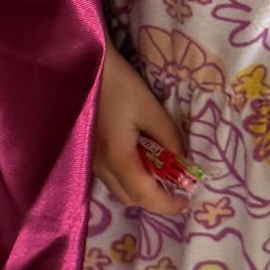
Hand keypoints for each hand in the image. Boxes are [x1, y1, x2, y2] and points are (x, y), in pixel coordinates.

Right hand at [93, 42, 196, 213]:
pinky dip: (127, 176)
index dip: (169, 204)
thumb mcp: (150, 107)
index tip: (186, 200)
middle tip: (175, 183)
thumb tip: (184, 162)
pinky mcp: (86, 152)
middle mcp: (100, 166)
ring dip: (140, 188)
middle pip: (130, 199)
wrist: (82, 65)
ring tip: (159, 169)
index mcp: (117, 157)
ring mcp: (89, 161)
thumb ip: (169, 138)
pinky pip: (109, 176)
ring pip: (117, 189)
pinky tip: (138, 156)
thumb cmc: (118, 83)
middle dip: (155, 198)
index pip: (145, 196)